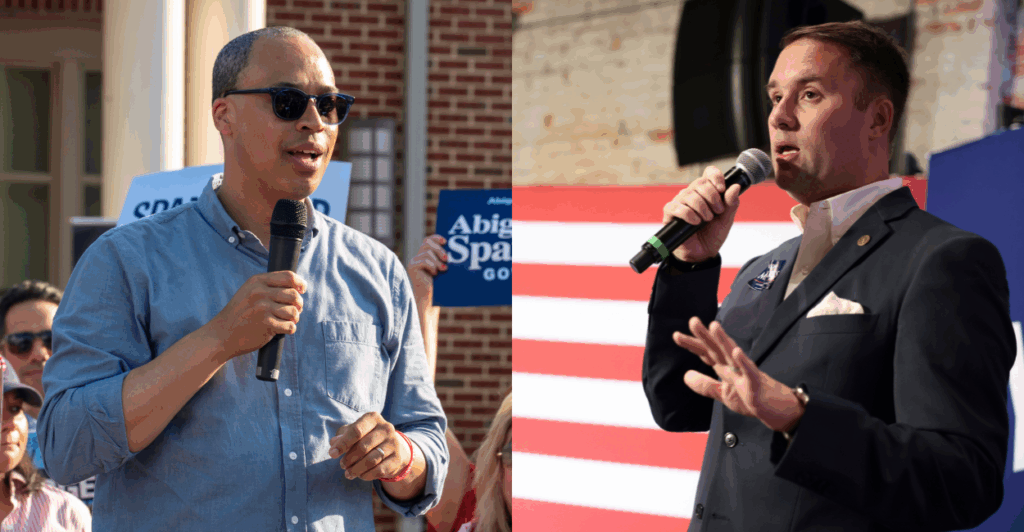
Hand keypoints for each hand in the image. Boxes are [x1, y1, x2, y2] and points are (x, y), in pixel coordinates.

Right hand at [204, 271, 306, 360]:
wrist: (222, 334)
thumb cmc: (241, 313)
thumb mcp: (250, 292)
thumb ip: (270, 286)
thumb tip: (299, 286)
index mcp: (257, 281)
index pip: (289, 276)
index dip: (300, 283)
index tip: (302, 290)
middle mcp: (259, 292)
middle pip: (294, 295)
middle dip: (298, 304)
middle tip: (293, 311)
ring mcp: (262, 308)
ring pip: (294, 311)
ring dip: (294, 318)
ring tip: (285, 321)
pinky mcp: (265, 324)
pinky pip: (290, 326)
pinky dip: (289, 329)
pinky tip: (280, 329)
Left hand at [329, 412, 413, 480]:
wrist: (395, 448)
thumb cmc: (368, 437)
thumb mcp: (356, 432)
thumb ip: (343, 436)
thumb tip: (334, 443)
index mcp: (373, 418)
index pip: (356, 430)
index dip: (343, 444)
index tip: (332, 454)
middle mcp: (386, 428)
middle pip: (362, 447)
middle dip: (349, 458)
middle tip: (342, 465)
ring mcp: (393, 443)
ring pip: (371, 460)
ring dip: (356, 469)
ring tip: (348, 473)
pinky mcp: (398, 458)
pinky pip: (379, 470)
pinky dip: (367, 475)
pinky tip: (361, 475)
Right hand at [407, 235, 447, 307]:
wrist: (431, 296)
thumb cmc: (439, 283)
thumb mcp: (443, 267)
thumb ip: (444, 258)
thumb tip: (454, 250)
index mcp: (425, 254)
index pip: (428, 240)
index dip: (436, 238)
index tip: (445, 241)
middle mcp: (418, 256)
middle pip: (427, 243)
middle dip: (438, 249)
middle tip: (446, 258)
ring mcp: (414, 261)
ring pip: (426, 252)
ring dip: (437, 261)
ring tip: (442, 270)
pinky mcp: (412, 267)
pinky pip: (423, 260)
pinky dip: (432, 266)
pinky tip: (435, 273)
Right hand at [662, 166, 741, 262]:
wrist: (702, 254)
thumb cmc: (712, 235)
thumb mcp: (726, 220)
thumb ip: (731, 204)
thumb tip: (735, 187)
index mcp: (706, 192)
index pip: (708, 173)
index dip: (715, 176)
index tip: (721, 189)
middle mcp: (692, 194)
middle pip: (700, 182)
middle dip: (712, 197)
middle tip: (717, 211)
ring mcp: (680, 202)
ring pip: (689, 195)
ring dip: (702, 208)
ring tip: (706, 220)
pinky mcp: (670, 213)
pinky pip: (677, 207)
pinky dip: (689, 214)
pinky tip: (695, 222)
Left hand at [673, 317, 803, 432]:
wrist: (778, 411)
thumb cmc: (753, 399)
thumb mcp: (723, 394)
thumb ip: (705, 385)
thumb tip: (685, 375)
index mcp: (725, 368)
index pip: (706, 353)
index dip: (692, 344)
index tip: (676, 335)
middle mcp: (734, 366)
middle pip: (717, 349)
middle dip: (705, 335)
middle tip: (693, 321)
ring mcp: (745, 373)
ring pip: (733, 354)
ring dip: (723, 340)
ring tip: (714, 327)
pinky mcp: (756, 383)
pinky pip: (749, 371)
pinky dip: (742, 361)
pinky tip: (736, 352)